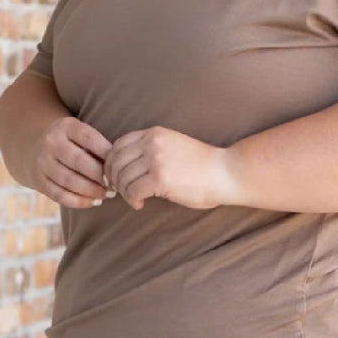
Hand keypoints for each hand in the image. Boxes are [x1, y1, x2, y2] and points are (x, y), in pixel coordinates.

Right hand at [32, 117, 112, 209]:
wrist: (37, 147)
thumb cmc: (73, 142)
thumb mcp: (82, 134)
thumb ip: (99, 146)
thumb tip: (120, 167)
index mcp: (66, 126)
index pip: (89, 138)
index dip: (106, 153)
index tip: (120, 166)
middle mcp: (51, 142)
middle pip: (78, 161)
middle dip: (100, 176)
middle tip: (115, 185)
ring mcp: (43, 162)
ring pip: (68, 180)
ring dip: (91, 191)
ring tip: (106, 195)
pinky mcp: (38, 180)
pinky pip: (59, 195)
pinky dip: (78, 201)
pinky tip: (93, 202)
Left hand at [102, 126, 230, 210]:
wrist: (226, 173)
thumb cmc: (203, 165)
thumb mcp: (173, 146)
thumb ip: (151, 150)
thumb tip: (125, 167)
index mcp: (155, 133)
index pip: (118, 145)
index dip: (111, 162)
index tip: (116, 176)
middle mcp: (152, 143)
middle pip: (115, 161)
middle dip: (113, 178)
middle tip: (119, 191)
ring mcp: (156, 159)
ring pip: (122, 177)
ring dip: (123, 191)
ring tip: (134, 198)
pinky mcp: (160, 178)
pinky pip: (132, 191)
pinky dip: (132, 200)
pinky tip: (141, 204)